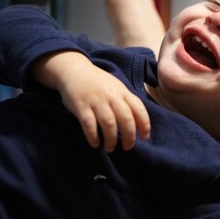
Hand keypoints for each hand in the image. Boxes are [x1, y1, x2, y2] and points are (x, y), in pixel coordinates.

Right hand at [31, 51, 150, 151]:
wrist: (74, 71)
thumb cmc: (98, 83)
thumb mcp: (116, 87)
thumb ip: (126, 101)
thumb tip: (138, 123)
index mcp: (122, 92)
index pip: (138, 108)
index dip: (144, 124)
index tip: (145, 137)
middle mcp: (111, 96)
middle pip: (125, 118)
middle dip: (129, 136)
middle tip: (128, 147)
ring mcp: (96, 101)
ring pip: (109, 123)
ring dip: (111, 139)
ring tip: (110, 148)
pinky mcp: (81, 106)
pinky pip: (89, 124)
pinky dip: (93, 137)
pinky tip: (95, 143)